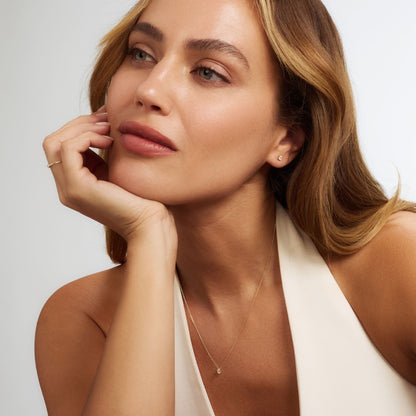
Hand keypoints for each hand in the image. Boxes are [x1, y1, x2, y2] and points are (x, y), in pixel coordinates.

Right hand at [43, 106, 175, 243]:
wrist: (150, 222)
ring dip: (82, 128)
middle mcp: (66, 188)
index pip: (61, 146)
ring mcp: (69, 189)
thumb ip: (103, 155)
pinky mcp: (77, 188)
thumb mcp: (116, 171)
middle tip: (106, 119)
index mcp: (75, 184)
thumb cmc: (142, 198)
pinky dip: (88, 137)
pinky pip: (69, 149)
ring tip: (108, 128)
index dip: (80, 127)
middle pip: (52, 142)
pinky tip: (109, 140)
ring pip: (54, 143)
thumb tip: (103, 124)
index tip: (105, 119)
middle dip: (78, 124)